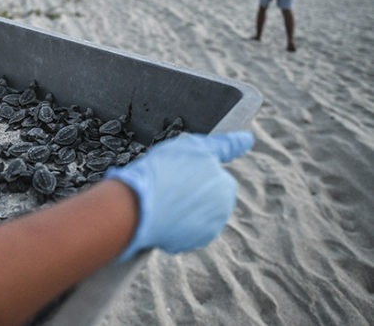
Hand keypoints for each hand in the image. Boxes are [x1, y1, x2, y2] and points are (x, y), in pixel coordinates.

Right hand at [105, 131, 253, 261]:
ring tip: (159, 198)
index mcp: (226, 188)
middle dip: (190, 191)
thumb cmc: (164, 171)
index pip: (216, 176)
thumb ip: (225, 144)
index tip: (178, 170)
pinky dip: (168, 223)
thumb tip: (247, 139)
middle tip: (167, 182)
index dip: (195, 171)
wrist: (137, 205)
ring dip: (179, 208)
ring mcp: (202, 231)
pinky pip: (177, 230)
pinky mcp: (184, 245)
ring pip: (191, 214)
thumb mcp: (195, 146)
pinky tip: (156, 213)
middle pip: (205, 197)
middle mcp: (221, 213)